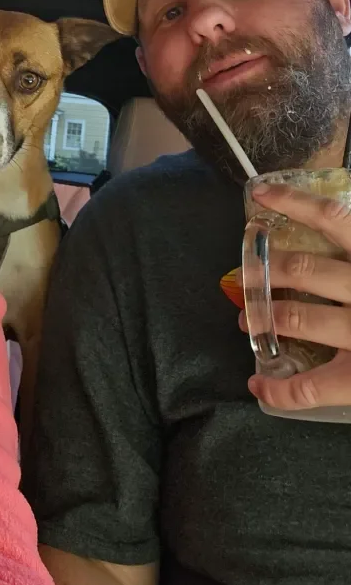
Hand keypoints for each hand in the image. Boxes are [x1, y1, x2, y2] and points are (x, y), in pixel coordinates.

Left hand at [238, 181, 350, 410]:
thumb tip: (337, 219)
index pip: (334, 217)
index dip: (293, 202)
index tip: (262, 196)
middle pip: (304, 270)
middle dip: (268, 271)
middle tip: (248, 274)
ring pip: (299, 320)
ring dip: (265, 316)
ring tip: (247, 317)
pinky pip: (309, 387)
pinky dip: (279, 389)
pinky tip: (259, 385)